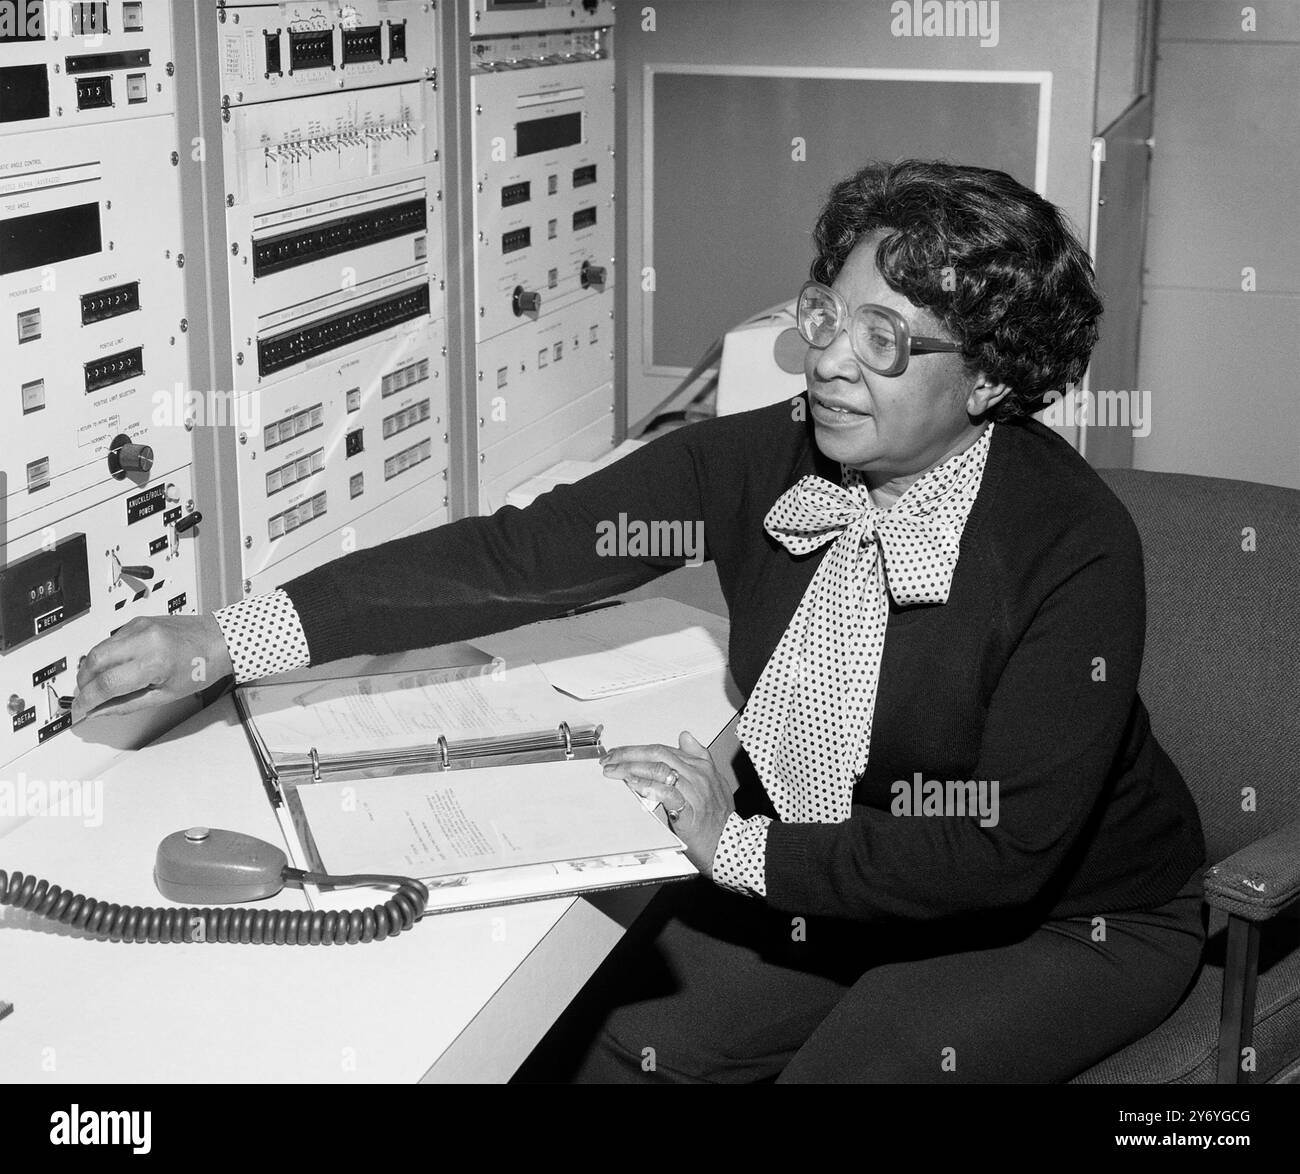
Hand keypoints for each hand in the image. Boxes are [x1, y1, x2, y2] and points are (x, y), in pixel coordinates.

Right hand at [72, 615, 233, 721]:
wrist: (219, 640)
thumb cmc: (202, 666)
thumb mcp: (166, 695)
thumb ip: (127, 704)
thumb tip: (99, 711)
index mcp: (154, 661)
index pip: (106, 683)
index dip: (87, 700)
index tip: (80, 710)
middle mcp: (144, 639)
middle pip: (94, 662)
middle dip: (84, 683)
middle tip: (87, 698)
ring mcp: (140, 627)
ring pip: (98, 649)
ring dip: (90, 669)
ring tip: (98, 686)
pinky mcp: (138, 621)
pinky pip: (110, 639)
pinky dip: (104, 656)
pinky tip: (112, 668)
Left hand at [601, 731, 735, 877]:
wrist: (730, 844)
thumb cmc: (719, 817)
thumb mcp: (714, 781)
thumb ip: (699, 756)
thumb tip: (685, 736)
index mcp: (702, 766)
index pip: (664, 749)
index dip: (639, 749)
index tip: (621, 752)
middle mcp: (698, 774)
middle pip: (658, 754)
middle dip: (630, 754)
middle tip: (610, 758)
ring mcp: (694, 791)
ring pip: (659, 769)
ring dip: (631, 768)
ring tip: (613, 770)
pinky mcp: (689, 809)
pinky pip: (665, 792)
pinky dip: (646, 786)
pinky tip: (632, 784)